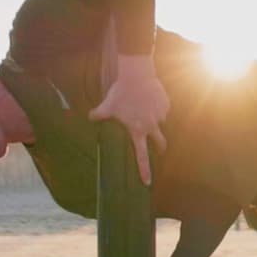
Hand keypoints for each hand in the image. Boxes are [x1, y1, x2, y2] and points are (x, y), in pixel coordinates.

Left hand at [89, 54, 169, 184]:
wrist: (137, 75)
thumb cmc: (121, 93)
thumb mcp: (107, 105)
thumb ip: (98, 114)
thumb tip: (90, 118)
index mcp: (138, 131)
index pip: (142, 156)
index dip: (144, 170)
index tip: (147, 182)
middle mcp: (152, 126)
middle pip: (160, 143)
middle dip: (160, 148)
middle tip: (159, 150)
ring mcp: (161, 115)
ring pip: (160, 122)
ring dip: (155, 120)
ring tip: (146, 110)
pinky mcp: (166, 104)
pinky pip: (163, 109)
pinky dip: (158, 107)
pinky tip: (150, 99)